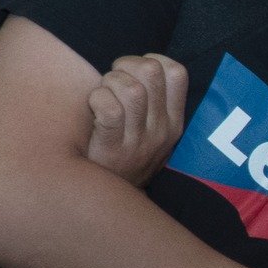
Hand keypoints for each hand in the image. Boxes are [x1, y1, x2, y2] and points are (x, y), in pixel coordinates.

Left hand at [85, 54, 189, 185]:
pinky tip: (92, 109)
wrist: (109, 206)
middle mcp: (161, 131)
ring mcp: (139, 142)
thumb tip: (141, 65)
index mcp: (174, 122)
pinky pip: (109, 109)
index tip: (133, 75)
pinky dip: (96, 100)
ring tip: (100, 96)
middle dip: (124, 66)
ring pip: (129, 88)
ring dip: (107, 83)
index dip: (150, 60)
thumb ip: (152, 103)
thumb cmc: (123, 157)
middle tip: (111, 83)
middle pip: (150, 71)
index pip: (176, 72)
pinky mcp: (113, 150)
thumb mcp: (152, 135)